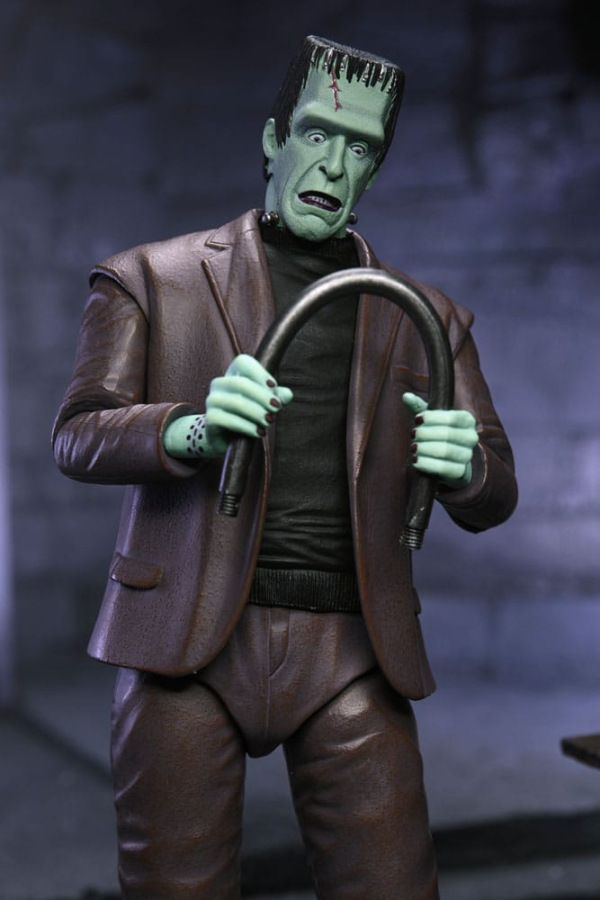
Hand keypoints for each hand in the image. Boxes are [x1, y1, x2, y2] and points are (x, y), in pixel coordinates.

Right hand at [164, 354, 292, 458]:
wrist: (229, 438)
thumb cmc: (249, 415)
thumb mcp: (265, 404)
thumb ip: (277, 397)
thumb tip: (287, 394)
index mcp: (233, 374)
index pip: (242, 362)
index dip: (259, 372)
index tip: (274, 386)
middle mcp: (220, 384)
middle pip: (240, 383)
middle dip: (261, 396)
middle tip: (276, 408)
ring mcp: (212, 401)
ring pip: (234, 402)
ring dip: (256, 412)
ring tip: (269, 421)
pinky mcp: (210, 419)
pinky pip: (228, 420)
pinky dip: (246, 426)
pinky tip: (259, 433)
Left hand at [403, 392, 477, 488]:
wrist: (445, 460)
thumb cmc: (436, 433)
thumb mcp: (429, 419)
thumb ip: (419, 408)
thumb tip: (406, 396)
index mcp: (467, 420)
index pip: (452, 417)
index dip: (433, 418)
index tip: (417, 420)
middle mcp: (472, 437)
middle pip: (448, 434)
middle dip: (426, 434)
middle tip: (413, 435)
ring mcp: (468, 456)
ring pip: (446, 451)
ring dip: (425, 448)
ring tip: (413, 447)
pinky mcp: (460, 472)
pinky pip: (444, 468)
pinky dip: (427, 464)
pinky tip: (416, 460)